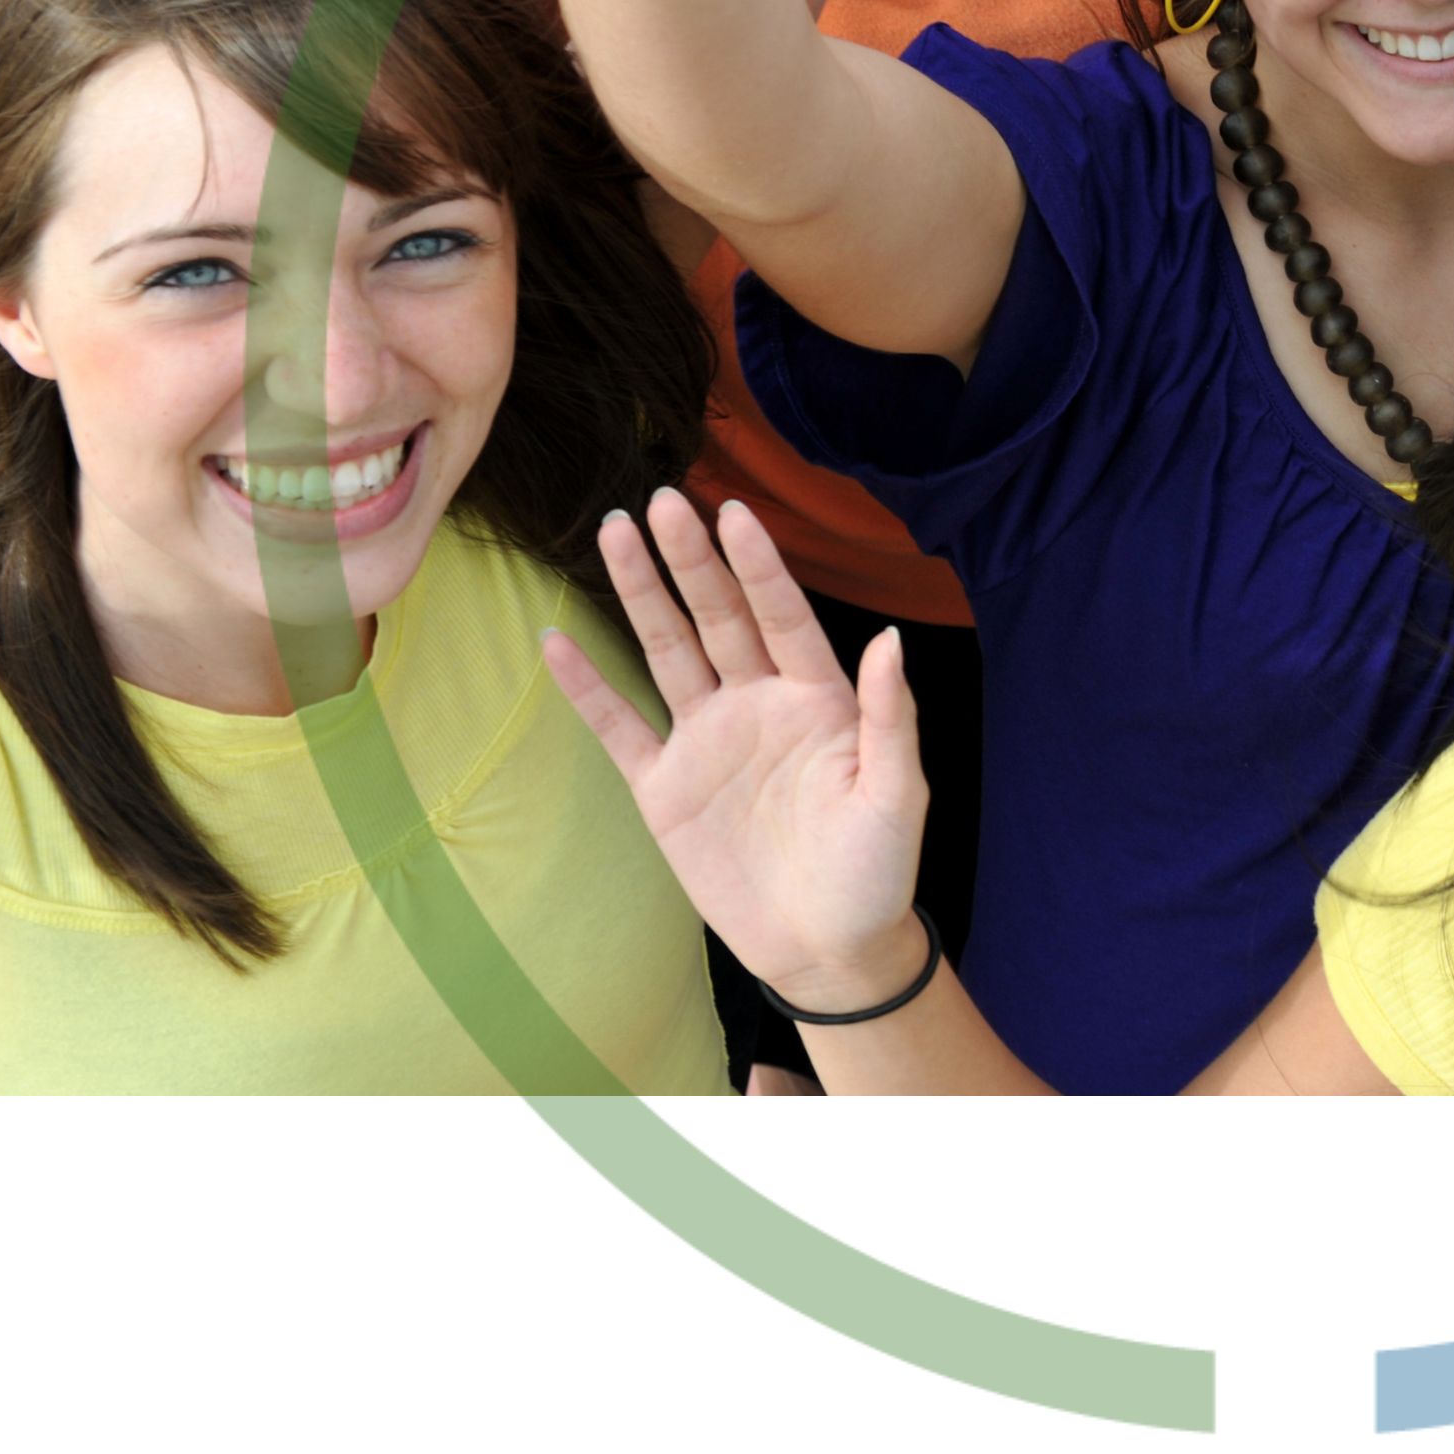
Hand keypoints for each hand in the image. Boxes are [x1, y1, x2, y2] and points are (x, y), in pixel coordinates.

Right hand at [539, 492, 933, 1017]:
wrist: (827, 951)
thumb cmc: (876, 874)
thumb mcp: (896, 797)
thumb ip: (890, 718)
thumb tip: (889, 640)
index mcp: (817, 699)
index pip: (783, 616)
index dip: (759, 567)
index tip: (734, 513)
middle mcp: (757, 705)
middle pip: (717, 617)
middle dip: (690, 560)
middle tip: (661, 502)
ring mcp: (706, 741)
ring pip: (667, 650)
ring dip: (642, 594)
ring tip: (615, 531)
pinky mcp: (665, 788)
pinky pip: (620, 727)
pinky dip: (588, 687)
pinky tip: (557, 640)